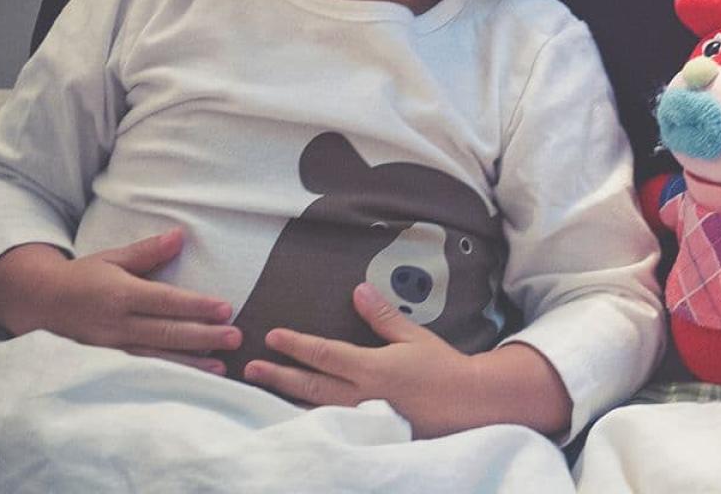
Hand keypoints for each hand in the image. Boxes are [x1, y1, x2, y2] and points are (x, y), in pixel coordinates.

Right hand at [0, 229, 240, 373]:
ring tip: (222, 366)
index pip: (165, 301)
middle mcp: (116, 323)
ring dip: (191, 362)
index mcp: (120, 294)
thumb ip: (148, 251)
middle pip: (165, 332)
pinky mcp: (108, 363)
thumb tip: (181, 235)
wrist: (39, 303)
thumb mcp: (113, 258)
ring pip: (157, 357)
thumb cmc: (83, 277)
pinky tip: (194, 379)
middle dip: (203, 336)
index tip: (226, 308)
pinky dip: (170, 375)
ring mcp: (111, 347)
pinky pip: (144, 371)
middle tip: (236, 337)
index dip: (196, 306)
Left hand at [245, 283, 570, 438]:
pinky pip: (334, 422)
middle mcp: (362, 395)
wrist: (470, 403)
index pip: (323, 353)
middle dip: (277, 375)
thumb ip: (382, 315)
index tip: (272, 336)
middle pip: (310, 384)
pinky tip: (298, 413)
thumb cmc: (444, 367)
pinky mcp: (372, 430)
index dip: (295, 344)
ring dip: (287, 397)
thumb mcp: (414, 336)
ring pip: (316, 407)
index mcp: (371, 367)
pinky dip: (311, 416)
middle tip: (250, 369)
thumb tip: (358, 290)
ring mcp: (364, 416)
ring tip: (263, 391)